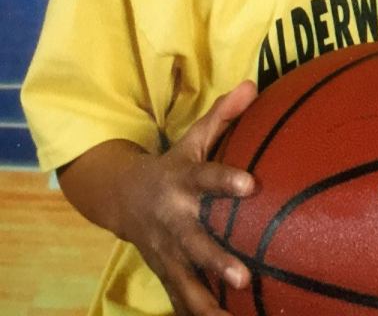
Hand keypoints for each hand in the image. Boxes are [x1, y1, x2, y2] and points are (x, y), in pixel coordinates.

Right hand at [116, 81, 257, 315]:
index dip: (226, 181)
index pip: (206, 177)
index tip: (251, 185)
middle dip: (216, 260)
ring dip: (206, 302)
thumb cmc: (173, 165)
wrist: (123, 198)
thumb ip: (222, 115)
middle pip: (196, 241)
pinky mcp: (166, 273)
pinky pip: (181, 300)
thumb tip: (253, 84)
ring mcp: (167, 251)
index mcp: (182, 181)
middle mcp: (173, 219)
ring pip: (186, 281)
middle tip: (242, 275)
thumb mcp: (192, 139)